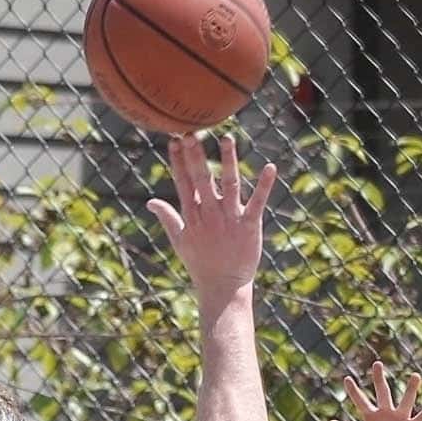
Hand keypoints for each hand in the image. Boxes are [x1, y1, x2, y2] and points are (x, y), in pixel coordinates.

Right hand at [147, 133, 276, 307]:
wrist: (223, 287)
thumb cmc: (201, 264)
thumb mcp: (179, 240)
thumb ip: (167, 217)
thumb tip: (151, 202)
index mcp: (193, 215)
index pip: (184, 183)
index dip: (178, 161)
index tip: (175, 140)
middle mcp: (210, 214)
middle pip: (202, 180)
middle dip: (196, 156)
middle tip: (192, 133)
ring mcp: (230, 219)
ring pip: (229, 184)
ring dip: (229, 161)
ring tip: (227, 139)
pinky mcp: (249, 225)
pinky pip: (258, 202)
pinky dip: (265, 185)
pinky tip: (271, 167)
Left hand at [328, 362, 421, 420]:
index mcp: (372, 416)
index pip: (361, 401)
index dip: (353, 391)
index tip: (346, 379)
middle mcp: (387, 413)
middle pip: (383, 392)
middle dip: (379, 379)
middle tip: (377, 364)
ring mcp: (401, 418)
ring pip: (406, 400)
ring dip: (411, 389)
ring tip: (415, 376)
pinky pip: (420, 417)